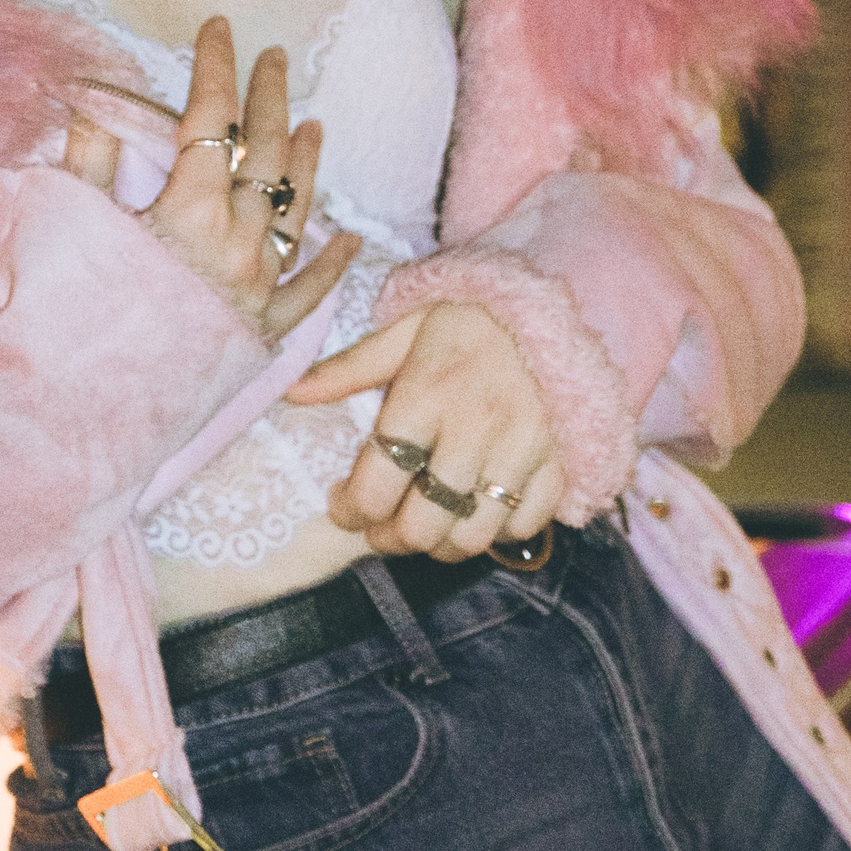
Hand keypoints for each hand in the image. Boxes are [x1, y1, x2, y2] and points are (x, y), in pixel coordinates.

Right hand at [63, 15, 358, 345]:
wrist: (82, 413)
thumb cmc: (68, 317)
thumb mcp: (71, 225)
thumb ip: (92, 159)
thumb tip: (97, 99)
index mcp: (190, 212)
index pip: (210, 119)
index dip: (215, 68)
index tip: (218, 28)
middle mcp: (238, 244)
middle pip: (264, 154)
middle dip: (270, 98)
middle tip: (275, 58)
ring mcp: (257, 288)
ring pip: (296, 210)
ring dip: (305, 163)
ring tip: (313, 124)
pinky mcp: (262, 331)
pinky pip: (309, 291)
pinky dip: (331, 262)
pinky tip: (349, 237)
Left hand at [285, 299, 561, 558]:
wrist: (550, 305)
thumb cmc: (465, 319)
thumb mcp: (403, 329)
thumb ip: (349, 368)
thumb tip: (292, 393)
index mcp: (427, 394)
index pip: (378, 482)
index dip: (350, 509)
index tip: (341, 504)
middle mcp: (474, 428)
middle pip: (423, 523)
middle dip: (390, 538)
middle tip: (378, 529)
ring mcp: (522, 450)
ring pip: (473, 536)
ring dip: (440, 545)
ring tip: (423, 529)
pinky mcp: (558, 462)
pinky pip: (525, 526)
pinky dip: (498, 534)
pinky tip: (476, 514)